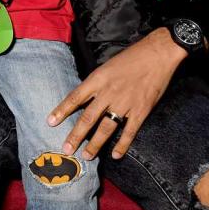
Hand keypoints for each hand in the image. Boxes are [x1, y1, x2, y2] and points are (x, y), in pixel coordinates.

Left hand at [48, 28, 185, 159]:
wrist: (158, 53)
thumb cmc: (132, 56)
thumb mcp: (108, 65)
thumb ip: (97, 82)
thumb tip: (85, 97)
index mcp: (99, 78)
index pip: (75, 97)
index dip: (62, 110)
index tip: (51, 122)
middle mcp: (109, 92)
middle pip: (88, 117)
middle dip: (76, 135)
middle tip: (67, 148)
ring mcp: (125, 103)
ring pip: (106, 128)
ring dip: (95, 144)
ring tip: (86, 156)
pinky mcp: (141, 110)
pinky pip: (129, 131)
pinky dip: (122, 144)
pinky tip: (116, 154)